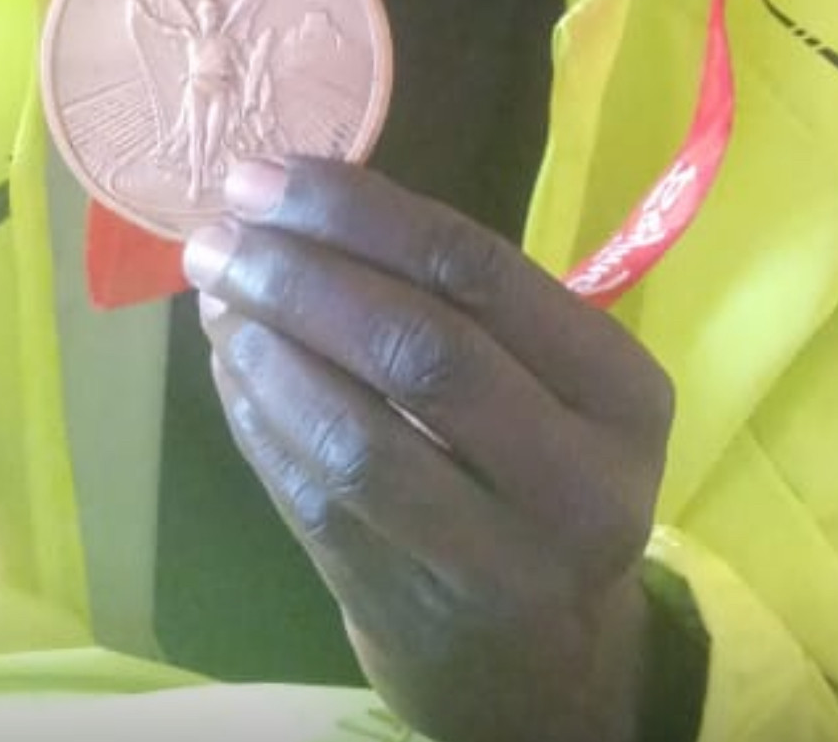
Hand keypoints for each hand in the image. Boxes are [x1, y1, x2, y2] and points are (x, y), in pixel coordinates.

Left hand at [184, 157, 674, 741]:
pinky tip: (231, 364)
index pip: (479, 271)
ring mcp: (497, 561)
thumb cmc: (539, 472)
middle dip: (302, 277)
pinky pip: (316, 500)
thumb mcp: (551, 381)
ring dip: (267, 350)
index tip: (270, 175)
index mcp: (622, 391)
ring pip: (358, 437)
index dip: (361, 213)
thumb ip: (455, 297)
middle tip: (220, 235)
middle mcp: (579, 480)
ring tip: (216, 294)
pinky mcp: (413, 613)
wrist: (543, 662)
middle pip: (421, 349)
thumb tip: (295, 202)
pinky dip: (258, 420)